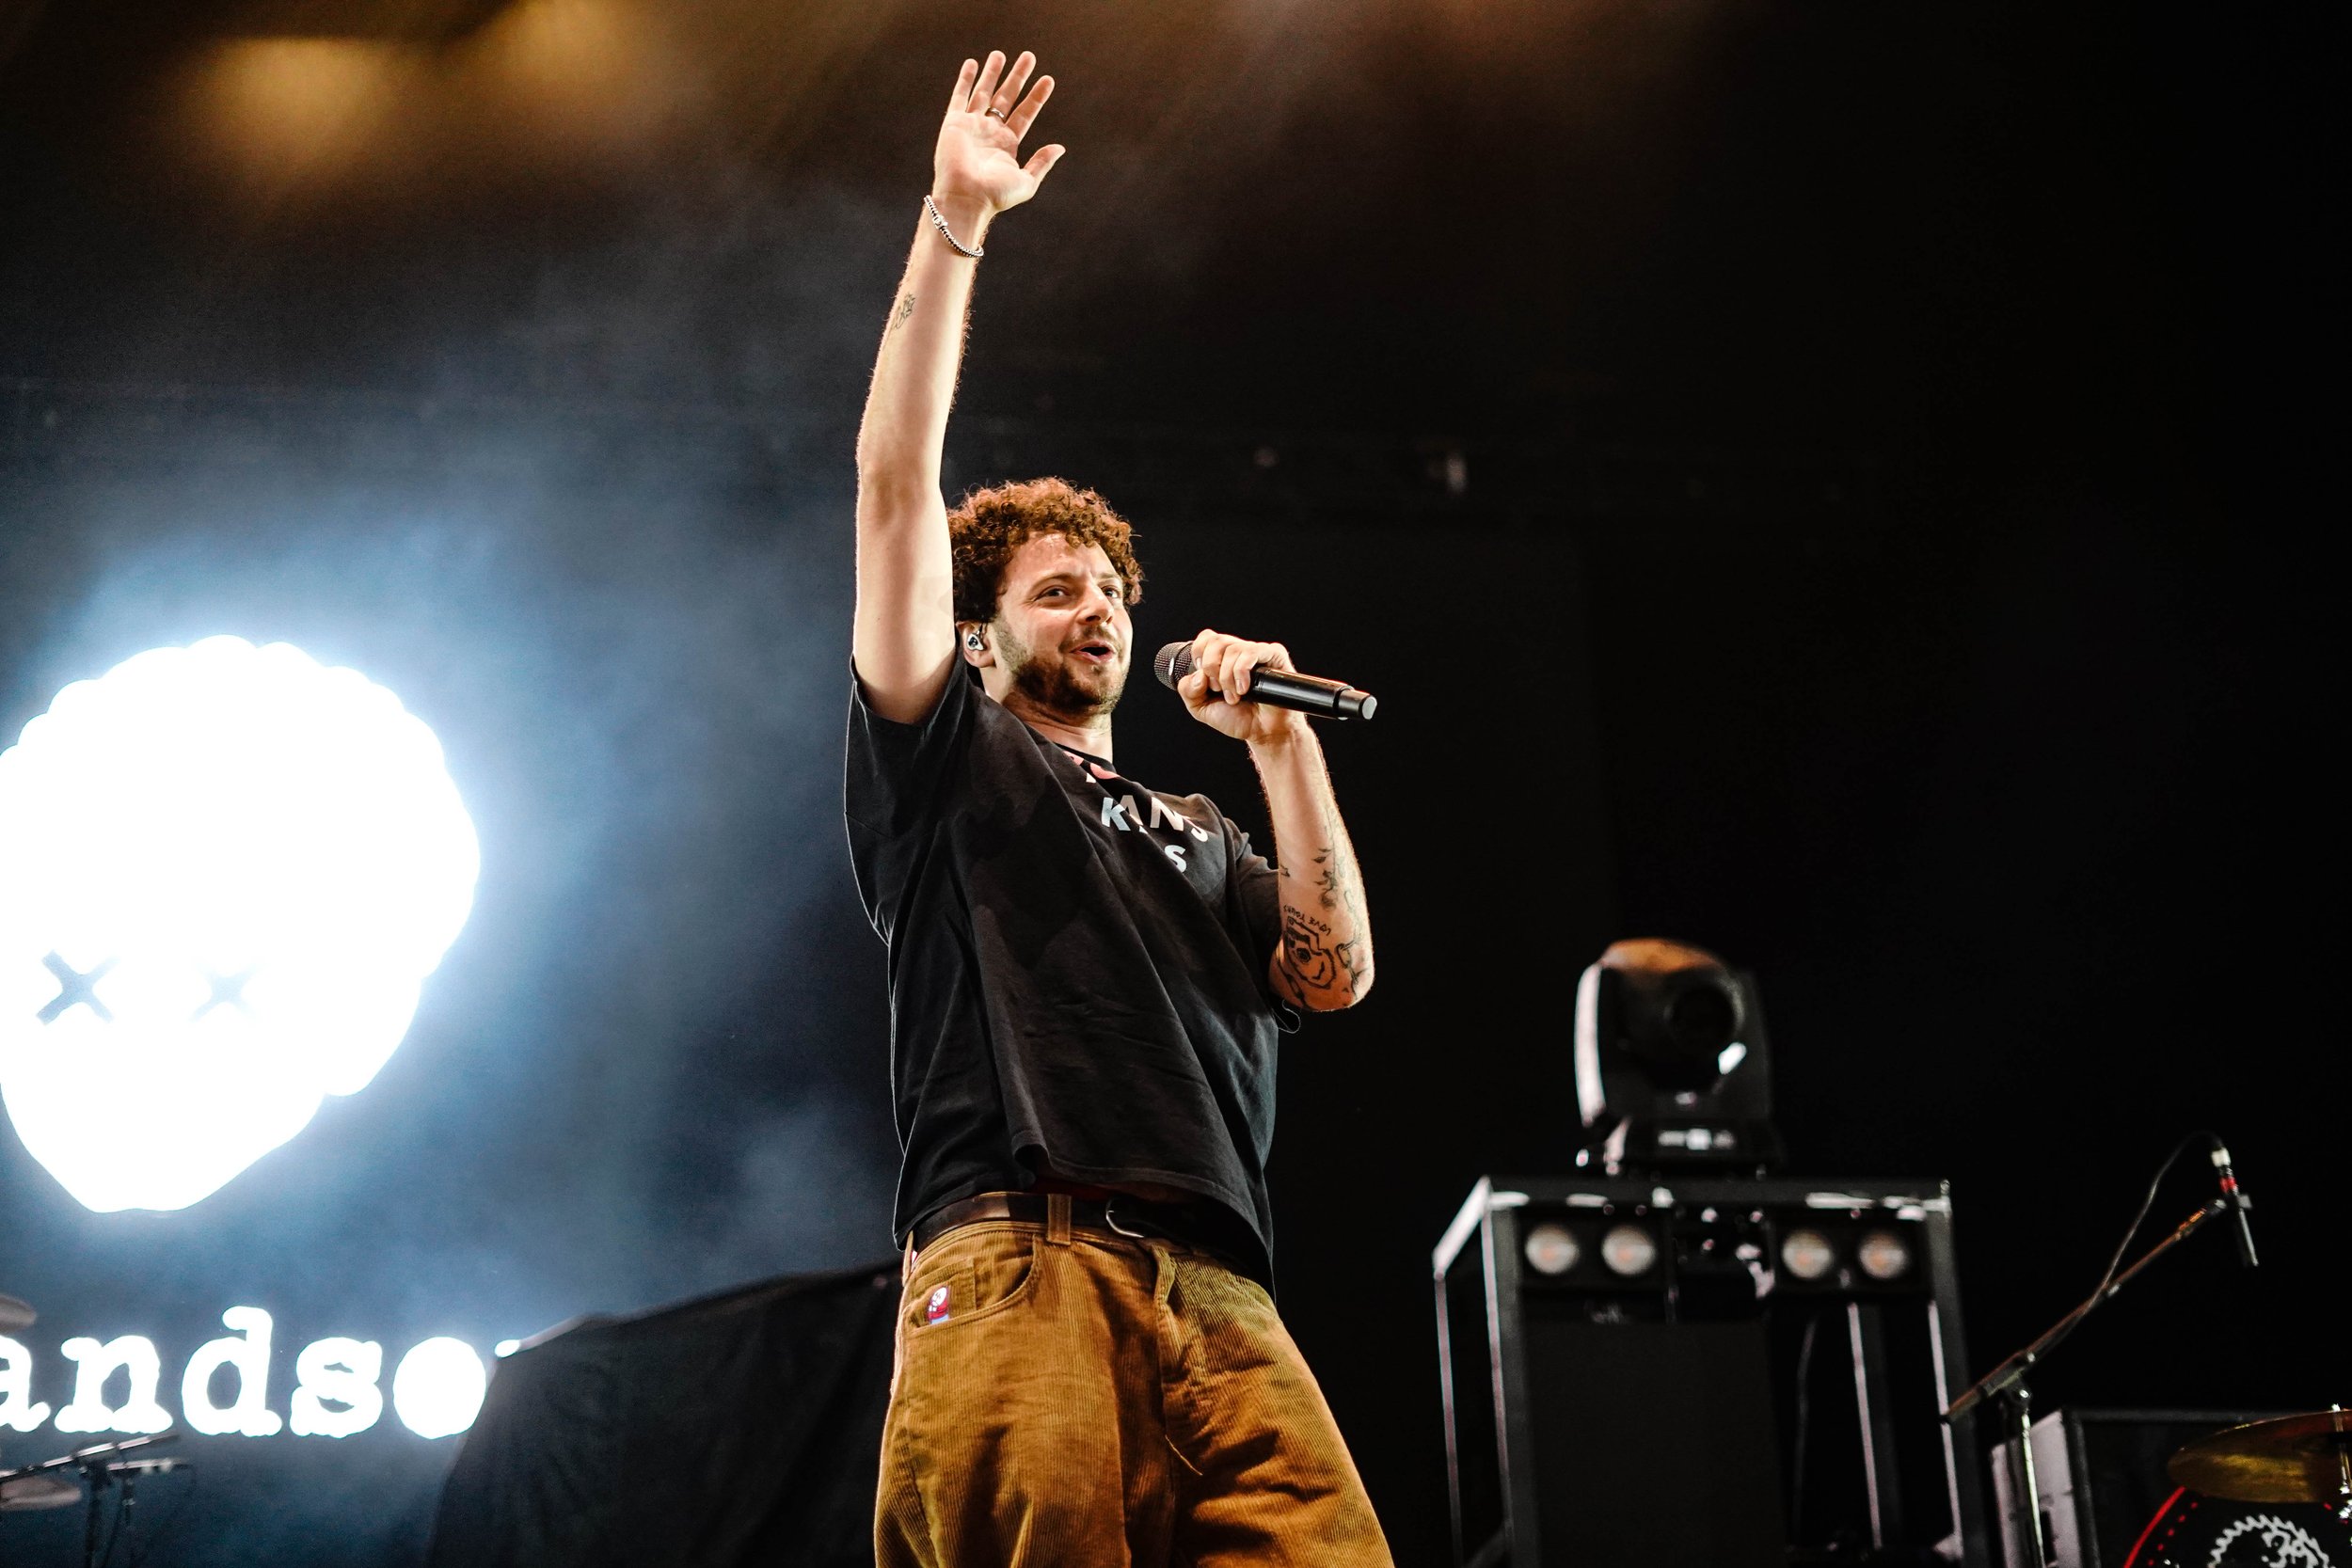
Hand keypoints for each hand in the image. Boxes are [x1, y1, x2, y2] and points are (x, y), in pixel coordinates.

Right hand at [933, 51, 1064, 228]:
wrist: (966, 198)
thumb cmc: (996, 195)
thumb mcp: (1027, 181)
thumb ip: (1042, 163)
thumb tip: (1060, 147)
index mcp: (1007, 145)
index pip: (1025, 113)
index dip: (1037, 96)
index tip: (1048, 79)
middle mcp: (990, 132)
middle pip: (1006, 97)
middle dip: (1018, 77)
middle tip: (1029, 56)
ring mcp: (972, 125)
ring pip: (984, 92)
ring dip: (992, 72)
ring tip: (1000, 54)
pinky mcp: (954, 123)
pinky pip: (960, 96)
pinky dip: (966, 79)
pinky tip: (973, 63)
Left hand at [1177, 629, 1312, 746]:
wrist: (1263, 732)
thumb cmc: (1237, 718)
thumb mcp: (1201, 708)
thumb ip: (1188, 690)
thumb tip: (1198, 674)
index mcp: (1221, 658)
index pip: (1206, 638)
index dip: (1200, 656)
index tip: (1206, 679)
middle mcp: (1238, 652)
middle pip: (1216, 640)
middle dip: (1212, 668)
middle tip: (1219, 690)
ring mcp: (1256, 652)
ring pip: (1232, 649)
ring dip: (1227, 678)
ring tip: (1235, 697)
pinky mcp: (1273, 655)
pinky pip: (1251, 652)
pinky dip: (1241, 672)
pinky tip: (1244, 689)